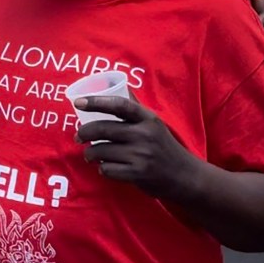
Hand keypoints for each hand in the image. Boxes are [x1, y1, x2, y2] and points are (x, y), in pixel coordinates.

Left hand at [74, 95, 199, 199]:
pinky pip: (107, 169)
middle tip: (77, 136)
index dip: (96, 102)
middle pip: (104, 129)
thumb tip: (116, 86)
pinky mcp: (138, 174)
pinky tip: (105, 167)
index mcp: (148, 119)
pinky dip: (102, 168)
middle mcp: (145, 135)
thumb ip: (136, 109)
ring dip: (90, 153)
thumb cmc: (164, 146)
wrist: (186, 176)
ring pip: (101, 150)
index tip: (78, 102)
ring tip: (90, 154)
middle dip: (84, 132)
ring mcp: (142, 155)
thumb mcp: (154, 124)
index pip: (119, 105)